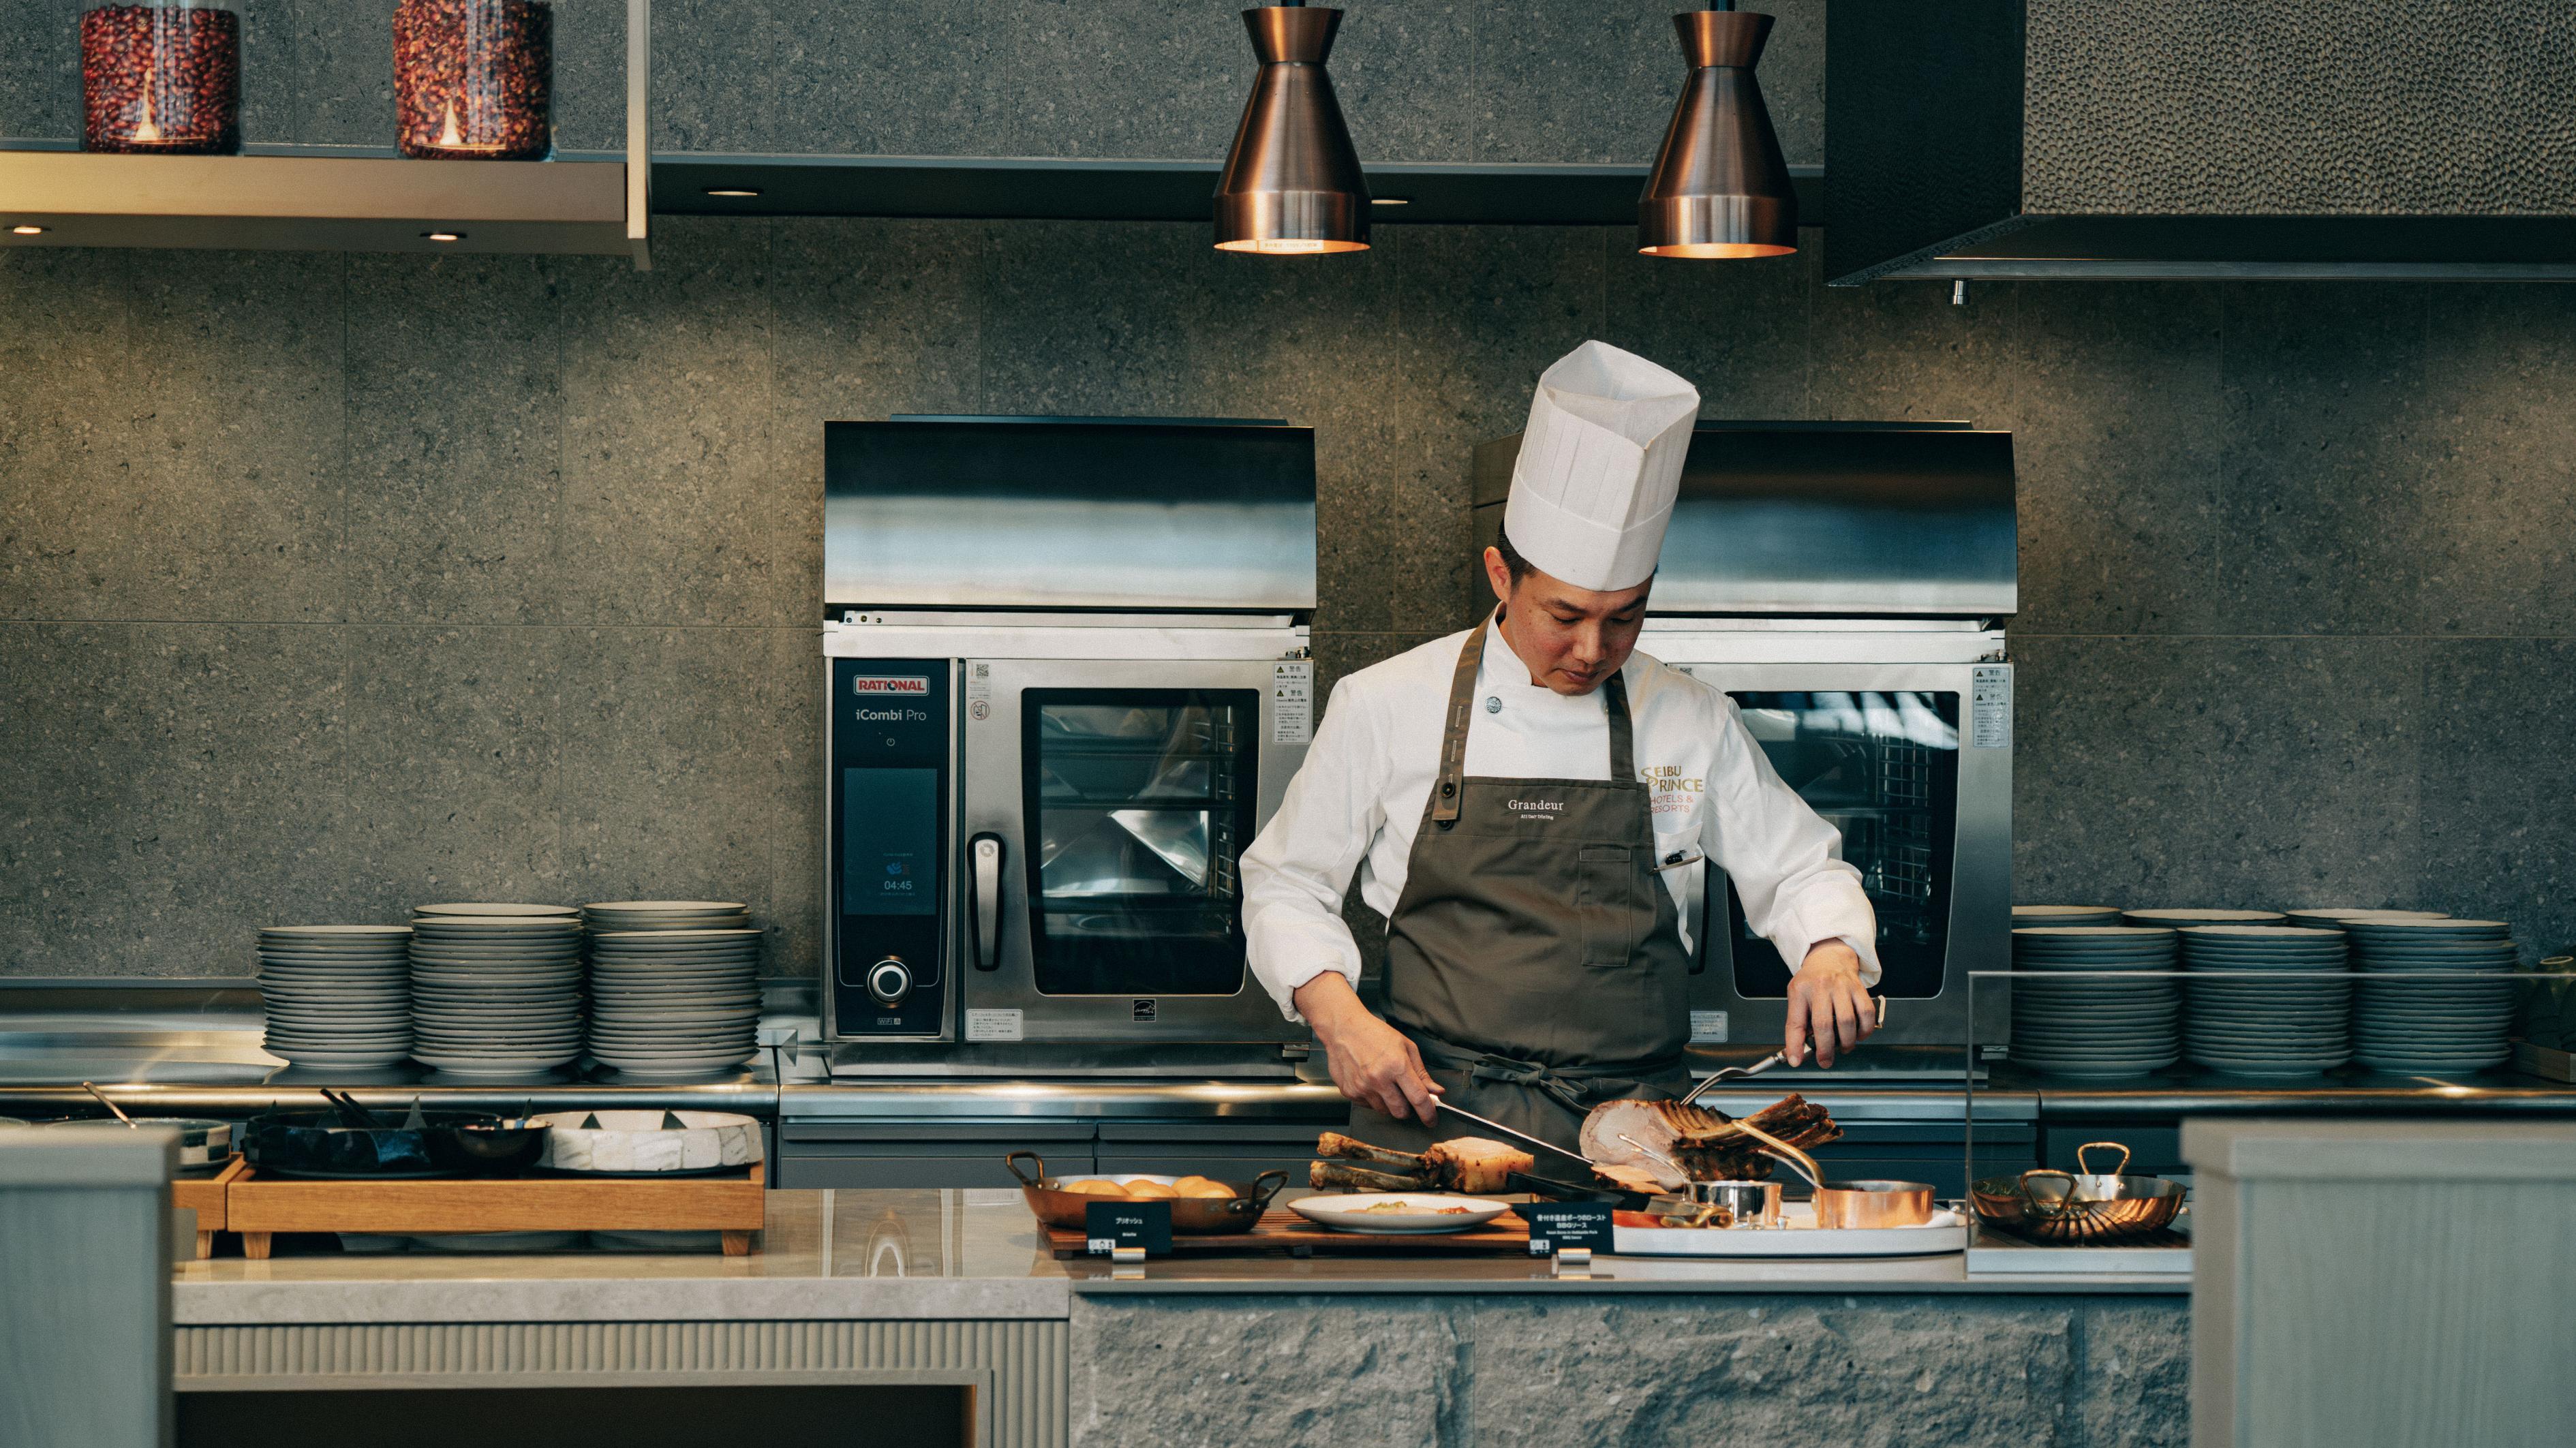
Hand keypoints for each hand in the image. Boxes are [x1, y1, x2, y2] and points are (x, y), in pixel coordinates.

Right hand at [1293, 972, 1444, 1124]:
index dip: (1428, 1113)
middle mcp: (1378, 1079)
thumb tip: (1437, 1092)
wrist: (1343, 1028)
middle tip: (1404, 1095)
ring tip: (1384, 1083)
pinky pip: (1367, 1106)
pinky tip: (1370, 1082)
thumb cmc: (1375, 1034)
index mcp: (1397, 1065)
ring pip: (1384, 1110)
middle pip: (1400, 1111)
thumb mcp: (1406, 1046)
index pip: (1418, 1099)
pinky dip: (1372, 1098)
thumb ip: (1421, 1073)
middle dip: (1407, 1108)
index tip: (1431, 1120)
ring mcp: (1362, 1087)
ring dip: (1388, 1103)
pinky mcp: (1349, 1092)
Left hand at [1784, 942, 1877, 1066]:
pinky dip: (1864, 1030)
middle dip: (1825, 1049)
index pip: (1795, 1022)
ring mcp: (1842, 986)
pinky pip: (1866, 1014)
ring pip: (1847, 1021)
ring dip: (1847, 1041)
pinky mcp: (1859, 988)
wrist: (1829, 957)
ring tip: (1843, 1047)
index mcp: (1800, 990)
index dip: (1795, 1044)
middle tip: (1825, 1061)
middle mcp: (1821, 986)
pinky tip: (1858, 1035)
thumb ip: (1797, 1023)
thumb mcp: (1796, 997)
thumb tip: (1796, 1053)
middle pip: (1823, 1024)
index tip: (1796, 1061)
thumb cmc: (1811, 981)